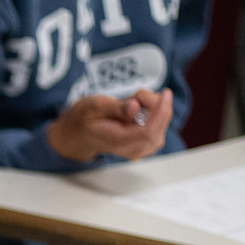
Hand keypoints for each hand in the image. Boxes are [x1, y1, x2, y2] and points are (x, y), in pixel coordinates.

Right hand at [45, 88, 172, 162]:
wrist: (79, 134)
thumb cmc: (85, 119)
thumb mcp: (94, 106)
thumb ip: (116, 107)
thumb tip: (135, 107)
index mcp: (117, 142)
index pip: (148, 133)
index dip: (160, 113)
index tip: (164, 94)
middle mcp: (131, 150)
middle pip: (157, 129)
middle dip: (155, 106)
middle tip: (136, 94)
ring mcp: (139, 150)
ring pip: (160, 127)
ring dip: (153, 108)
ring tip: (132, 101)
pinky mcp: (145, 144)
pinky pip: (159, 127)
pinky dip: (154, 113)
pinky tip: (139, 108)